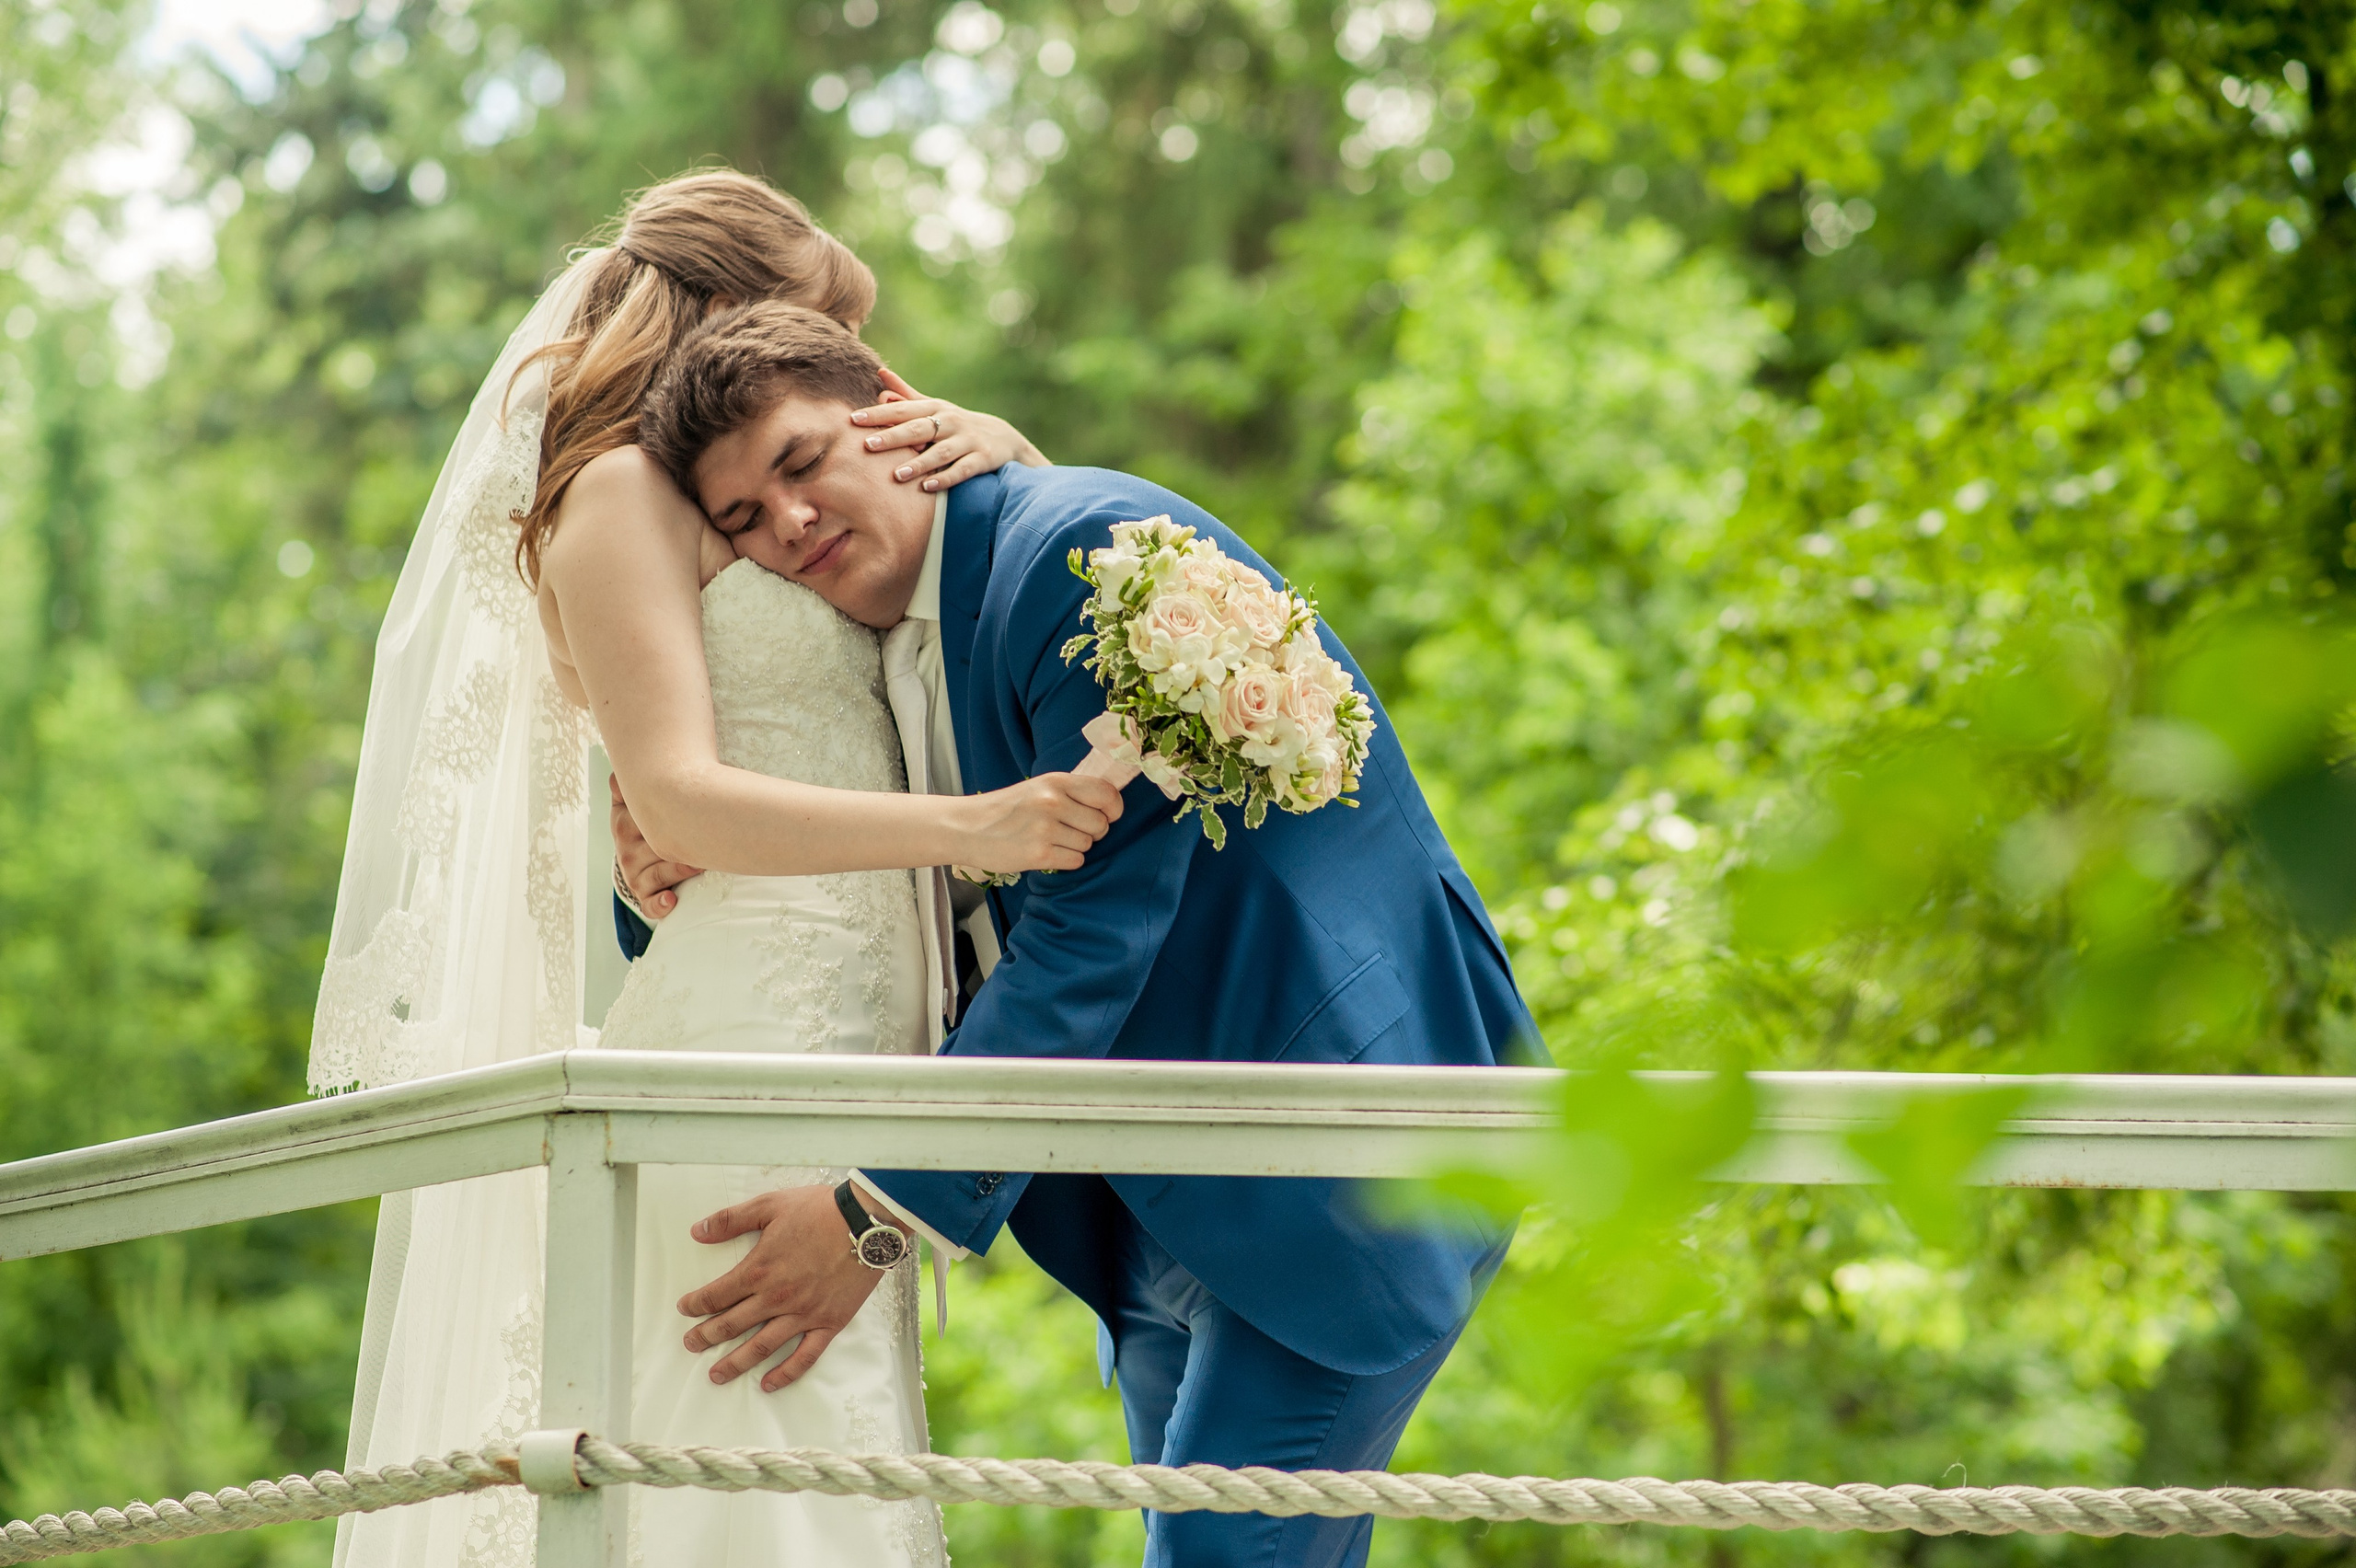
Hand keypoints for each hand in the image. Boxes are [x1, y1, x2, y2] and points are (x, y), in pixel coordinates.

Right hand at [612, 773, 701, 918]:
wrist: (639, 846)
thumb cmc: (646, 818)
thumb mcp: (631, 799)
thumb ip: (626, 785)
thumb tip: (618, 772)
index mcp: (624, 822)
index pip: (640, 819)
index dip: (663, 816)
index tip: (686, 811)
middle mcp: (627, 849)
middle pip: (656, 848)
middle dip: (680, 847)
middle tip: (705, 841)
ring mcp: (633, 873)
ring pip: (657, 873)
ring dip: (679, 871)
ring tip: (699, 865)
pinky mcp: (643, 894)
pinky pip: (649, 903)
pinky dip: (659, 904)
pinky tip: (672, 900)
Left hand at [678, 1185, 892, 1390]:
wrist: (867, 1222)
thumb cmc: (820, 1210)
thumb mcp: (770, 1205)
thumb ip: (730, 1220)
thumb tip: (696, 1232)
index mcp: (759, 1269)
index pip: (717, 1295)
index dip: (696, 1304)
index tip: (685, 1310)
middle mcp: (776, 1298)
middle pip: (732, 1325)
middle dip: (706, 1336)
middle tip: (690, 1345)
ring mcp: (803, 1314)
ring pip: (761, 1346)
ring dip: (735, 1363)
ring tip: (716, 1375)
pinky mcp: (828, 1323)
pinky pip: (804, 1356)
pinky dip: (785, 1373)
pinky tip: (768, 1384)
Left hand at [851, 372, 1049, 494]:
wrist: (1003, 438)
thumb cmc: (957, 424)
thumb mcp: (934, 407)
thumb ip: (906, 394)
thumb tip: (880, 373)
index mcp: (934, 409)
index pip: (902, 410)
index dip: (878, 414)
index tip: (853, 419)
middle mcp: (950, 422)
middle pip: (918, 429)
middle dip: (894, 436)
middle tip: (868, 445)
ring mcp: (967, 441)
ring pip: (940, 452)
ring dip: (919, 463)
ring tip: (897, 475)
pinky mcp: (982, 459)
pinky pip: (962, 470)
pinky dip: (946, 478)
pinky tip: (928, 487)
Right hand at [952, 772, 1124, 874]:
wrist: (967, 828)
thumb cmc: (1005, 809)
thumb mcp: (1038, 787)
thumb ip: (1070, 791)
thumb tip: (1109, 802)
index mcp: (1055, 781)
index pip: (1106, 793)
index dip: (1114, 808)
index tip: (1109, 815)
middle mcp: (1053, 802)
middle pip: (1100, 824)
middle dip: (1092, 831)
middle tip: (1070, 830)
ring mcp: (1046, 829)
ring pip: (1088, 844)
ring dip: (1075, 846)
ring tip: (1051, 840)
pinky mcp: (1039, 854)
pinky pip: (1075, 861)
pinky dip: (1066, 861)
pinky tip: (1047, 852)